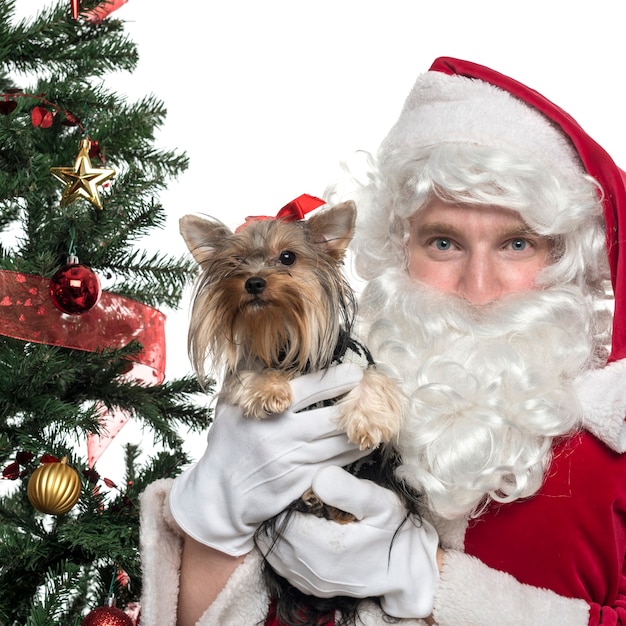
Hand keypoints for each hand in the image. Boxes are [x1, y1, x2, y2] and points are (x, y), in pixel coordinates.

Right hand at [169, 364, 367, 555]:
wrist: (221, 496)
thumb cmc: (225, 446)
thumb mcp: (228, 408)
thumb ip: (244, 379)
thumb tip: (255, 346)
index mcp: (267, 412)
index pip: (309, 390)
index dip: (336, 379)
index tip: (355, 371)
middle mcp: (283, 435)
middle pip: (331, 417)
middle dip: (356, 403)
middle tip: (371, 392)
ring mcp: (295, 461)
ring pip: (339, 443)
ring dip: (359, 429)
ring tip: (375, 416)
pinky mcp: (303, 482)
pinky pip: (336, 464)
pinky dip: (351, 452)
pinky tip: (362, 443)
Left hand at [258, 466, 439, 618]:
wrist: (407, 569)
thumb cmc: (394, 530)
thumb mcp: (379, 502)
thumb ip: (347, 490)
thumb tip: (317, 479)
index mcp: (326, 549)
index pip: (283, 519)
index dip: (288, 498)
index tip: (304, 486)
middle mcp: (313, 571)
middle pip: (276, 534)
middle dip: (282, 512)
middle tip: (302, 494)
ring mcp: (310, 583)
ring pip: (275, 550)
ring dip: (281, 528)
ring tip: (302, 510)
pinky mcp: (311, 588)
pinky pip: (282, 563)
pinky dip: (284, 545)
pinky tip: (301, 529)